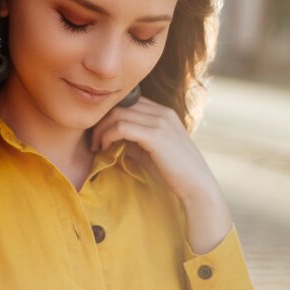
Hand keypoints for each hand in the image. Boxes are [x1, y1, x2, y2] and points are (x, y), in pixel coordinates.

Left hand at [90, 95, 219, 202]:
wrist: (196, 187)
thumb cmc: (172, 172)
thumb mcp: (150, 150)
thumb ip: (133, 139)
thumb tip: (109, 136)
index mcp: (163, 113)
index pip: (129, 101)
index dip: (110, 114)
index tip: (99, 132)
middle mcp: (162, 112)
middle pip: (121, 105)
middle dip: (102, 120)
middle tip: (93, 139)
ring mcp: (160, 122)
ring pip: (118, 114)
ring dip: (102, 129)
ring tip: (97, 146)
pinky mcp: (156, 136)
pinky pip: (122, 127)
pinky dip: (108, 136)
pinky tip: (105, 149)